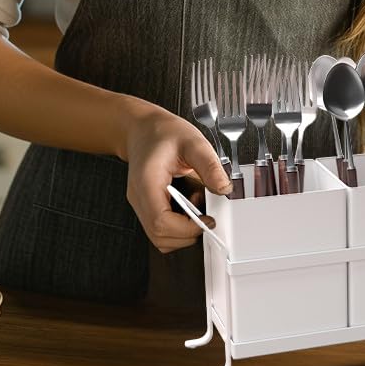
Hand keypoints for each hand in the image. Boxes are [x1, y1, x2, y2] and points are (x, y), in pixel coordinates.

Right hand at [122, 103, 231, 251]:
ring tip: (195, 206)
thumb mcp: (193, 142)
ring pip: (159, 237)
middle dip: (188, 232)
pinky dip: (177, 225)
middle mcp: (139, 197)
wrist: (142, 128)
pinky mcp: (146, 206)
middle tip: (205, 214)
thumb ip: (209, 166)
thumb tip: (224, 188)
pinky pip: (160, 228)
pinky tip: (187, 205)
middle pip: (159, 235)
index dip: (187, 228)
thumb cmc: (162, 132)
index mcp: (147, 182)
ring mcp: (140, 204)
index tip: (207, 220)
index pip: (161, 222)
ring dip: (183, 231)